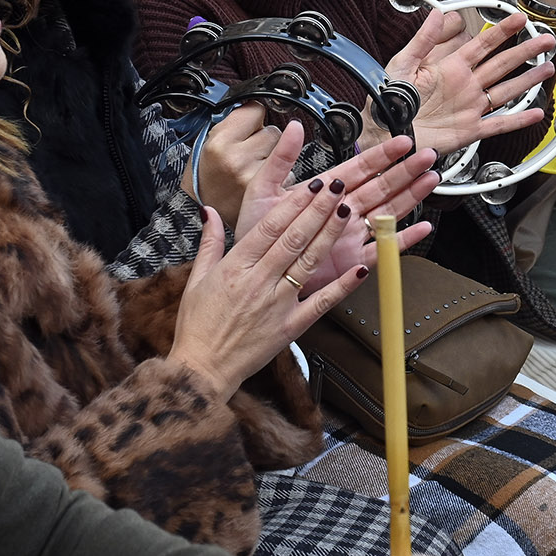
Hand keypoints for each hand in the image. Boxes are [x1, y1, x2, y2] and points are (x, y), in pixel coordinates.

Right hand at [165, 178, 366, 397]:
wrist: (202, 369)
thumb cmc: (198, 326)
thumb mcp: (197, 279)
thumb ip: (209, 242)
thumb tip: (210, 211)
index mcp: (235, 268)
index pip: (269, 227)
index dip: (293, 204)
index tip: (311, 185)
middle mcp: (258, 282)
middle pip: (293, 239)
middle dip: (317, 210)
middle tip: (337, 187)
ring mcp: (277, 305)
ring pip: (309, 264)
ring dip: (330, 236)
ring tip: (347, 212)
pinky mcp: (291, 327)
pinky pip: (320, 304)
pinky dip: (341, 287)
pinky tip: (358, 269)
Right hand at [188, 103, 280, 227]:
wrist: (197, 211)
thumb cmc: (203, 176)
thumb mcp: (208, 142)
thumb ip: (232, 124)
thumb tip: (256, 107)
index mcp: (219, 143)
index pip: (255, 110)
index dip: (253, 115)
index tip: (250, 121)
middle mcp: (237, 160)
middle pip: (273, 131)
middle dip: (264, 137)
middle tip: (247, 151)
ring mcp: (254, 178)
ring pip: (282, 151)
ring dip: (274, 155)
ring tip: (252, 166)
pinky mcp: (267, 194)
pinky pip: (288, 172)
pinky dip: (279, 175)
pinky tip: (261, 181)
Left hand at [235, 123, 440, 288]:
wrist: (255, 272)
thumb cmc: (258, 234)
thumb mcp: (263, 191)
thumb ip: (280, 159)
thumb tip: (294, 128)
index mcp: (325, 192)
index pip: (360, 167)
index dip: (382, 154)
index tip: (401, 142)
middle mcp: (343, 211)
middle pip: (382, 186)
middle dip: (406, 171)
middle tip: (427, 157)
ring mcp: (351, 235)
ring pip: (388, 212)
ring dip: (411, 196)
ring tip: (430, 180)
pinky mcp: (353, 261)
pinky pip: (383, 249)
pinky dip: (404, 240)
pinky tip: (421, 227)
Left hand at [375, 8, 555, 154]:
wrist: (385, 132)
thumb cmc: (388, 99)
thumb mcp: (403, 63)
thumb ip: (422, 40)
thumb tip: (436, 14)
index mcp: (450, 67)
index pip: (483, 44)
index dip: (502, 31)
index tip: (519, 19)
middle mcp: (464, 85)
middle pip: (502, 64)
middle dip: (525, 51)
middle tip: (545, 40)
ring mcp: (469, 107)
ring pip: (506, 91)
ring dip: (527, 81)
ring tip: (547, 69)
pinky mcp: (470, 129)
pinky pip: (499, 124)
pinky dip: (518, 119)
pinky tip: (534, 112)